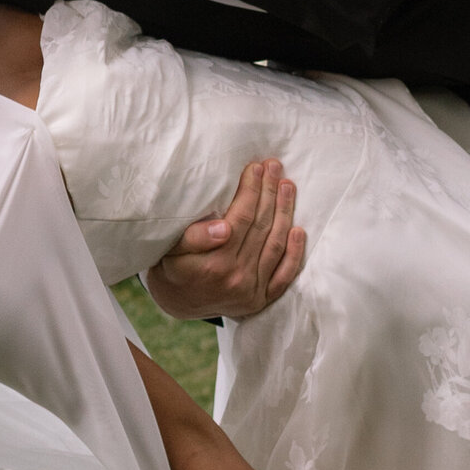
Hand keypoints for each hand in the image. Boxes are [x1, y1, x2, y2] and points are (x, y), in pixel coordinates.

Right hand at [146, 159, 305, 320]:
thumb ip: (195, 238)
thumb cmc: (173, 266)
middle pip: (261, 227)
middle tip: (274, 166)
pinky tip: (298, 229)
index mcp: (213, 264)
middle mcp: (236, 278)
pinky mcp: (261, 300)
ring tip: (287, 186)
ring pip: (275, 245)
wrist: (177, 303)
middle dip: (269, 192)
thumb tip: (223, 228)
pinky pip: (284, 276)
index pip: (240, 218)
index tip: (255, 167)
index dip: (250, 190)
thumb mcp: (171, 249)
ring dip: (285, 212)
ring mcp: (251, 291)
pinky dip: (294, 253)